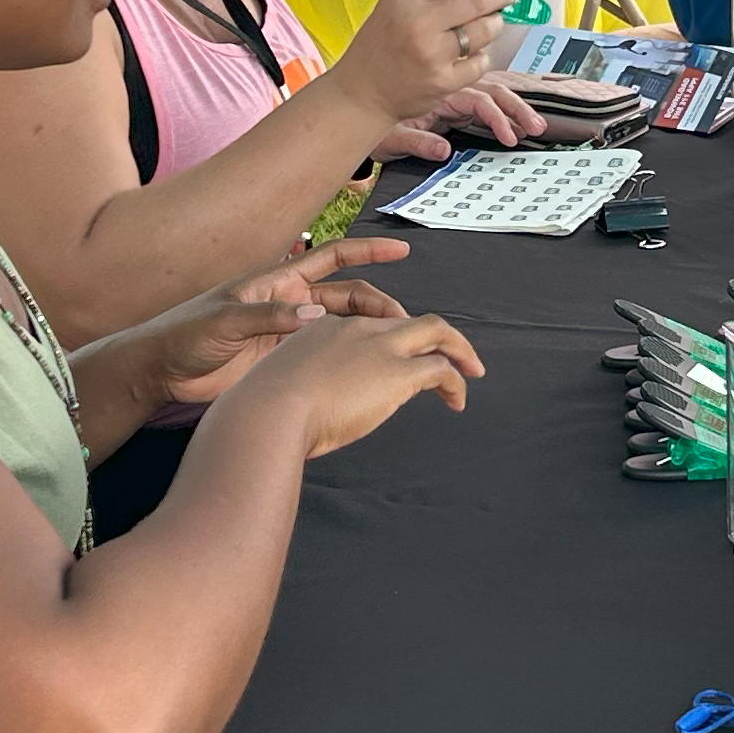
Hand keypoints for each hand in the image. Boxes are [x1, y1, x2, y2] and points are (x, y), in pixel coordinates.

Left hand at [124, 238, 417, 406]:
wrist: (161, 370)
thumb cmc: (184, 333)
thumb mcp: (225, 320)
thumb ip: (270, 317)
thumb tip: (315, 316)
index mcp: (277, 281)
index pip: (331, 258)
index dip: (367, 252)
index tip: (400, 250)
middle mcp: (289, 303)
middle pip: (346, 297)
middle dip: (378, 305)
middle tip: (404, 323)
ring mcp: (288, 333)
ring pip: (340, 328)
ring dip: (366, 334)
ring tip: (395, 346)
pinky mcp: (282, 361)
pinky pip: (324, 355)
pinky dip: (347, 359)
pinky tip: (365, 369)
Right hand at [230, 306, 485, 457]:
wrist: (267, 413)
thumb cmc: (262, 413)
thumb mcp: (278, 389)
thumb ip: (297, 392)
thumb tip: (305, 414)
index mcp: (322, 327)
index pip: (368, 324)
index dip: (388, 341)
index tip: (396, 361)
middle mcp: (355, 329)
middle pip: (408, 318)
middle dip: (437, 334)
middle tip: (453, 356)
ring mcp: (379, 347)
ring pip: (436, 331)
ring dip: (459, 352)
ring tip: (471, 372)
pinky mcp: (398, 372)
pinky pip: (442, 369)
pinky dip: (456, 382)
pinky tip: (456, 401)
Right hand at [334, 0, 517, 129]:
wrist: (363, 92)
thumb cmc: (379, 47)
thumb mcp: (393, 5)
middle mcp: (420, 23)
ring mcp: (433, 54)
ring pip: (485, 29)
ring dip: (495, 24)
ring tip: (491, 23)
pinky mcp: (445, 81)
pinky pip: (481, 62)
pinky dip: (481, 56)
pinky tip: (472, 53)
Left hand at [375, 74, 547, 163]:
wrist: (359, 110)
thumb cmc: (375, 121)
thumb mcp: (393, 137)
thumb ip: (418, 142)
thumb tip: (443, 152)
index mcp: (439, 93)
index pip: (478, 99)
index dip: (498, 117)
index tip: (510, 136)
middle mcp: (449, 89)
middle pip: (493, 92)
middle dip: (517, 108)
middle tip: (536, 126)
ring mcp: (453, 96)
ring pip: (492, 94)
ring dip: (515, 107)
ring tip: (535, 125)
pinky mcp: (454, 105)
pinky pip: (484, 103)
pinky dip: (502, 110)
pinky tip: (515, 122)